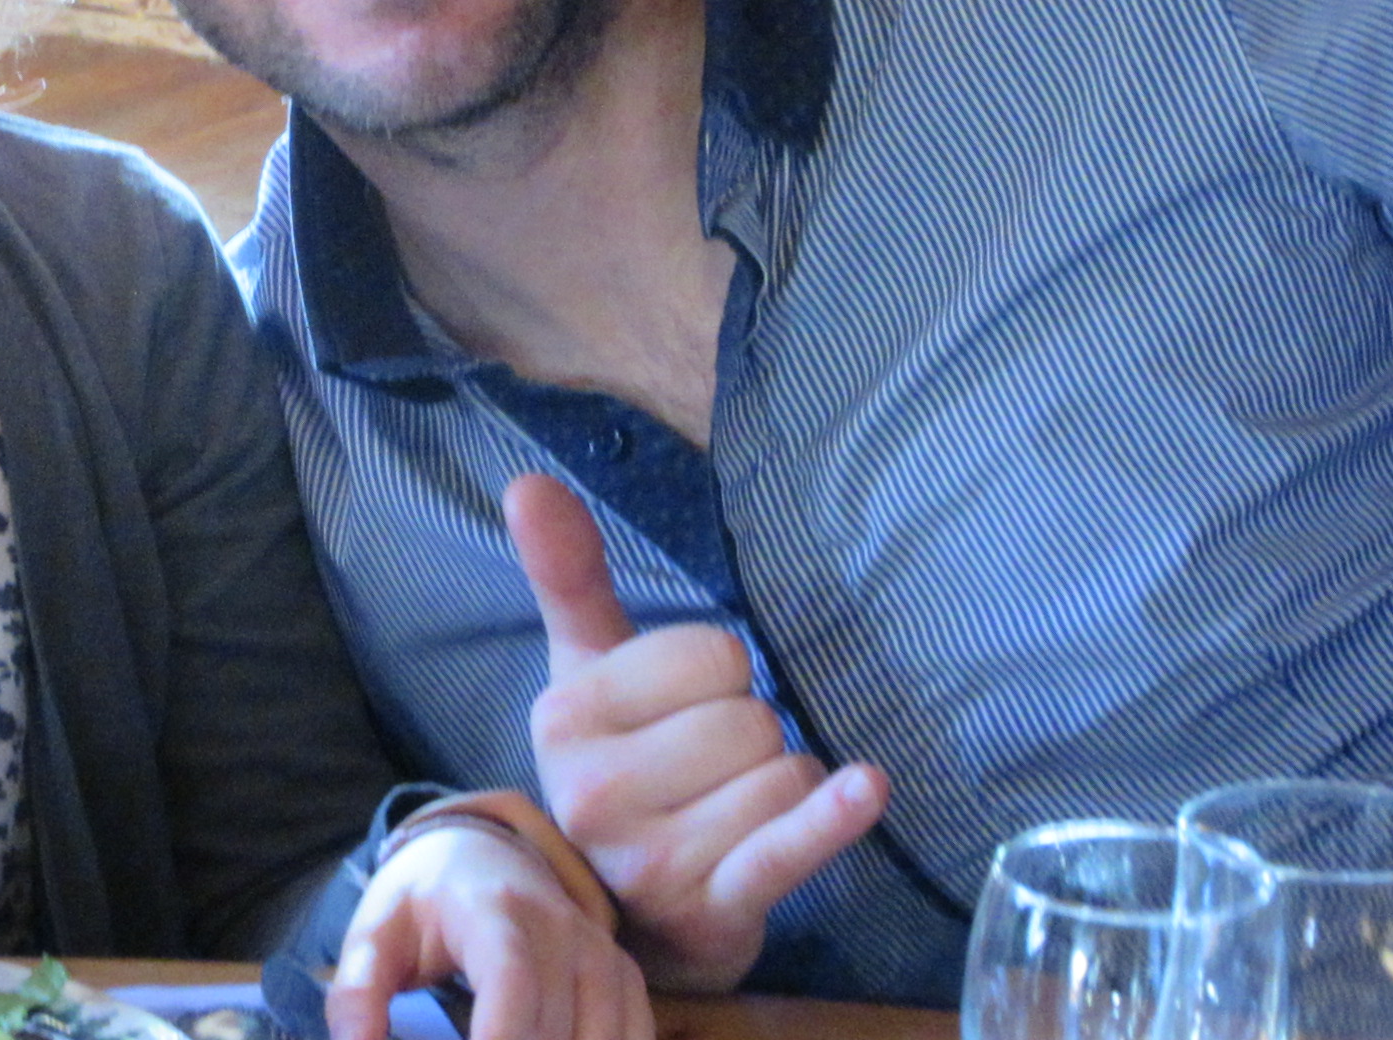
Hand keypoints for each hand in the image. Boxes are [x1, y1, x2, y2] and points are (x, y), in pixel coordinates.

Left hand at [327, 821, 653, 1039]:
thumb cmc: (423, 901)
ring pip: (600, 1038)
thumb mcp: (374, 934)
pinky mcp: (623, 976)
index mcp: (493, 911)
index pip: (513, 983)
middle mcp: (561, 927)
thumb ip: (355, 996)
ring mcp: (600, 952)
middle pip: (556, 1028)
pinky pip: (635, 1036)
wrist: (481, 853)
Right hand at [505, 473, 887, 991]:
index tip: (686, 709)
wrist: (631, 914)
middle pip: (749, 717)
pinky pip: (786, 847)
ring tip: (738, 812)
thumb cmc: (623, 768)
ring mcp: (650, 858)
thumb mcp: (588, 673)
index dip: (719, 674)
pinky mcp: (710, 909)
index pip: (708, 654)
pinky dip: (832, 818)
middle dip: (754, 736)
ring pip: (782, 775)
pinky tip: (866, 788)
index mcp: (564, 717)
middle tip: (714, 770)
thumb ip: (567, 576)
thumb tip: (527, 479)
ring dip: (786, 787)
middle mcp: (594, 791)